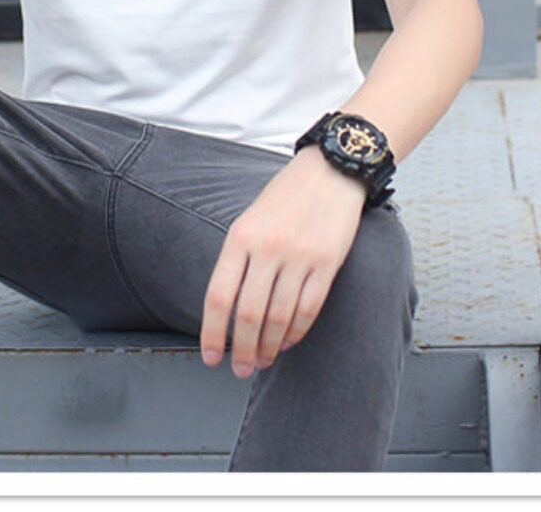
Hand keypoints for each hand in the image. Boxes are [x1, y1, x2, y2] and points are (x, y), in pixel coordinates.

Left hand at [200, 147, 367, 378]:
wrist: (330, 171)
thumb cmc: (284, 199)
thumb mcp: (248, 221)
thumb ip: (237, 261)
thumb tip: (227, 310)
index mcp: (239, 238)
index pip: (218, 297)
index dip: (212, 334)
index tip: (210, 357)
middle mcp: (267, 248)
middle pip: (248, 314)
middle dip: (241, 349)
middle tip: (240, 369)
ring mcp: (299, 257)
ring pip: (279, 317)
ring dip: (269, 346)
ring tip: (263, 360)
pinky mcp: (327, 263)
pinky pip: (308, 308)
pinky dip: (296, 332)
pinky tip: (288, 342)